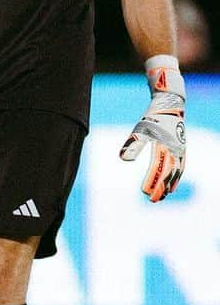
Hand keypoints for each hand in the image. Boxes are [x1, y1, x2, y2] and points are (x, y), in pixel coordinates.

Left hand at [119, 60, 185, 201]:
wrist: (169, 103)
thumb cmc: (153, 116)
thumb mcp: (140, 129)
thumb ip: (133, 144)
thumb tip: (124, 159)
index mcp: (165, 147)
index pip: (158, 169)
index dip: (152, 181)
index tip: (144, 193)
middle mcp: (175, 151)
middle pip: (169, 174)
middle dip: (161, 188)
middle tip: (153, 201)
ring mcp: (180, 150)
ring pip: (177, 172)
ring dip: (170, 185)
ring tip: (163, 196)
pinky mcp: (181, 148)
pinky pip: (181, 166)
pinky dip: (177, 176)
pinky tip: (172, 183)